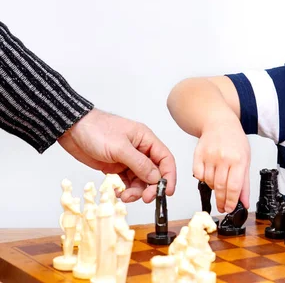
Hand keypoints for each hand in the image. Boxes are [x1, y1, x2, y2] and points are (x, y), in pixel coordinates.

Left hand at [57, 109, 176, 202]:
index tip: (167, 192)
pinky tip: (118, 193)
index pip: (165, 159)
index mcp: (146, 140)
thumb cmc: (96, 130)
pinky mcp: (116, 167)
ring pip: (141, 180)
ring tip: (125, 196)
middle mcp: (140, 150)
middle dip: (151, 187)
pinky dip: (126, 190)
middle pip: (154, 172)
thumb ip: (139, 163)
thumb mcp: (119, 147)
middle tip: (145, 198)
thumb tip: (156, 178)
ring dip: (136, 191)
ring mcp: (128, 160)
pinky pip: (127, 182)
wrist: (72, 129)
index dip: (169, 176)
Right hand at [192, 115, 249, 213]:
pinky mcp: (198, 155)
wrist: (219, 122)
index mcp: (238, 160)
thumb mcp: (246, 160)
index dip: (231, 202)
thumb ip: (245, 183)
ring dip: (214, 189)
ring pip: (209, 182)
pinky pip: (198, 175)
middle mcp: (224, 158)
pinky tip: (209, 176)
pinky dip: (203, 179)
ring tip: (219, 186)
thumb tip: (244, 202)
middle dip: (221, 201)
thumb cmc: (234, 140)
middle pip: (220, 187)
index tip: (230, 209)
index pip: (234, 187)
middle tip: (223, 207)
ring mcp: (209, 156)